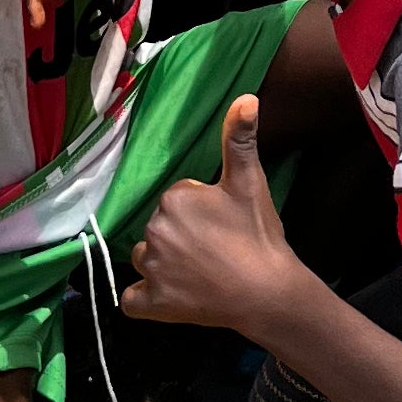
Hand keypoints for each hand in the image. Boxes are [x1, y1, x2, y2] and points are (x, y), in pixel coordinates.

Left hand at [121, 95, 298, 335]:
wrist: (268, 292)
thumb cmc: (258, 236)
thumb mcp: (250, 183)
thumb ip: (240, 139)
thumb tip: (246, 97)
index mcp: (174, 198)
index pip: (177, 200)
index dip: (200, 212)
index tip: (222, 224)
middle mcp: (154, 230)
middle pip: (160, 228)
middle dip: (180, 236)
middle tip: (214, 249)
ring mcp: (150, 269)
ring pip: (145, 259)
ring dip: (163, 265)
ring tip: (198, 273)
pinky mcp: (152, 304)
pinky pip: (133, 300)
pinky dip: (145, 299)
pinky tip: (168, 296)